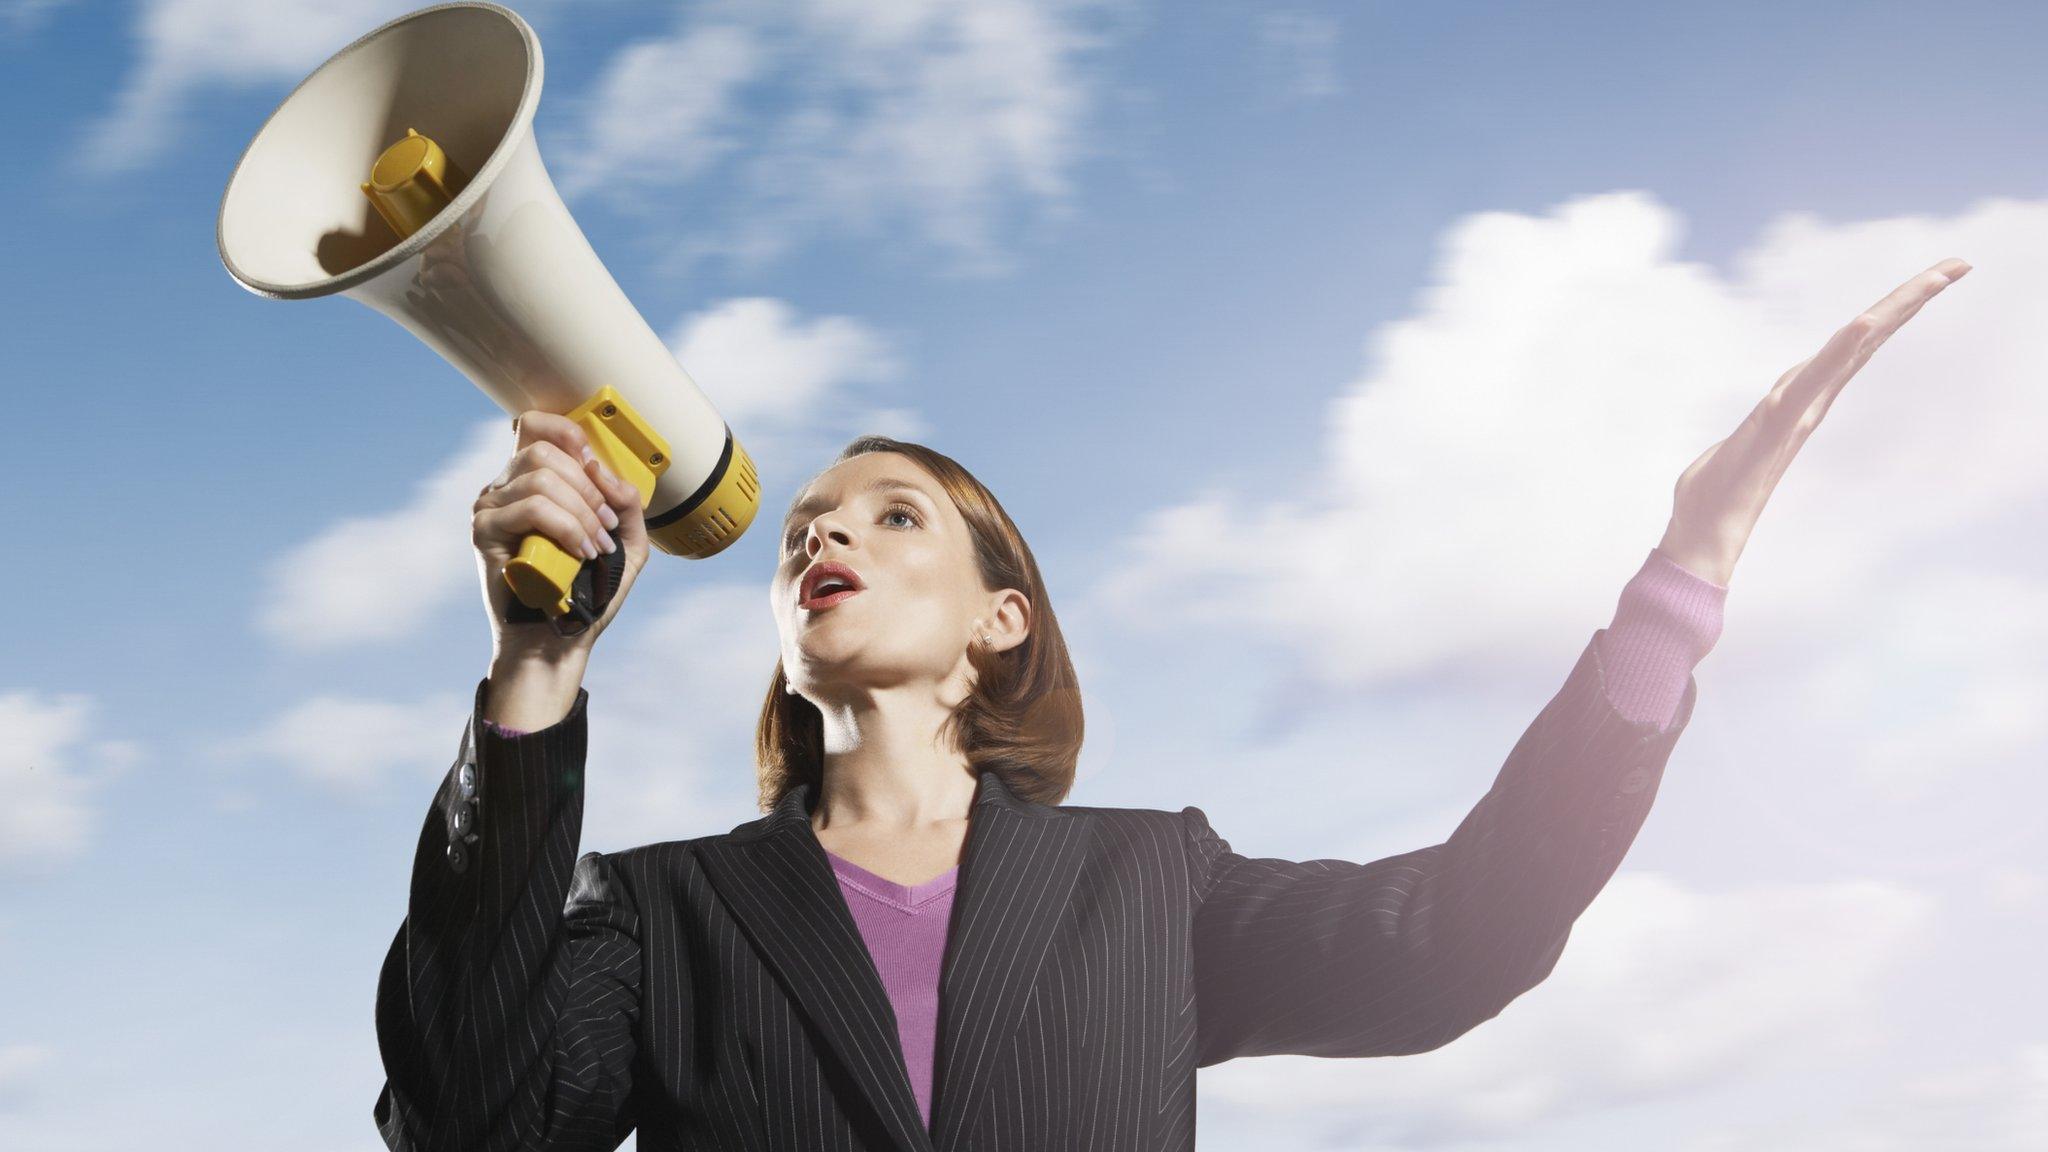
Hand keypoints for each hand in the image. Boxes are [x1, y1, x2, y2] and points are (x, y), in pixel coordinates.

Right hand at [471, 409, 650, 657]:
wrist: (560, 639)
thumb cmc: (585, 593)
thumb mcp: (625, 544)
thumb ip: (627, 504)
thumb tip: (602, 470)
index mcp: (532, 481)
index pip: (534, 427)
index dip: (566, 431)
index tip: (593, 461)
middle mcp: (506, 488)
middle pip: (543, 451)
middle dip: (588, 487)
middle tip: (607, 524)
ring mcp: (491, 508)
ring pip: (541, 479)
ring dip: (582, 512)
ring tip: (597, 546)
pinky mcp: (484, 532)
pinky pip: (530, 508)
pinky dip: (566, 527)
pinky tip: (579, 553)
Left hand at [1656, 257, 1970, 586]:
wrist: (1702, 537)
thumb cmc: (1714, 497)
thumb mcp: (1738, 446)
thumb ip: (1755, 432)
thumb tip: (1753, 438)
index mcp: (1801, 400)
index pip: (1850, 347)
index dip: (1888, 313)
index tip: (1929, 279)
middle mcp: (1809, 402)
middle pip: (1868, 338)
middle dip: (1911, 299)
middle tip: (1959, 263)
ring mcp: (1796, 411)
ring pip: (1851, 350)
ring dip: (1891, 311)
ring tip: (1932, 279)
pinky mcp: (1777, 422)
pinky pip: (1812, 379)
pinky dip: (1840, 351)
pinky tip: (1864, 323)